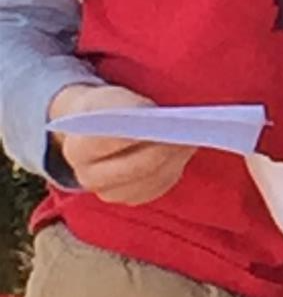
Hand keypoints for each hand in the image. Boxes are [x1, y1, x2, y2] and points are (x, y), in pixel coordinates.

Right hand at [48, 81, 194, 205]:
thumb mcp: (111, 98)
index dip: (136, 134)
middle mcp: (88, 177)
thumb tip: (157, 118)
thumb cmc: (106, 108)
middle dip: (162, 150)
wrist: (95, 128)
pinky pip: (158, 186)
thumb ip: (128, 107)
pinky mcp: (131, 197)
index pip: (108, 143)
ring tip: (191, 140)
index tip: (161, 122)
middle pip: (134, 167)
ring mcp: (110, 192)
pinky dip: (174, 168)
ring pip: (150, 180)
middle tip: (187, 134)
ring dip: (173, 160)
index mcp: (77, 150)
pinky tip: (184, 152)